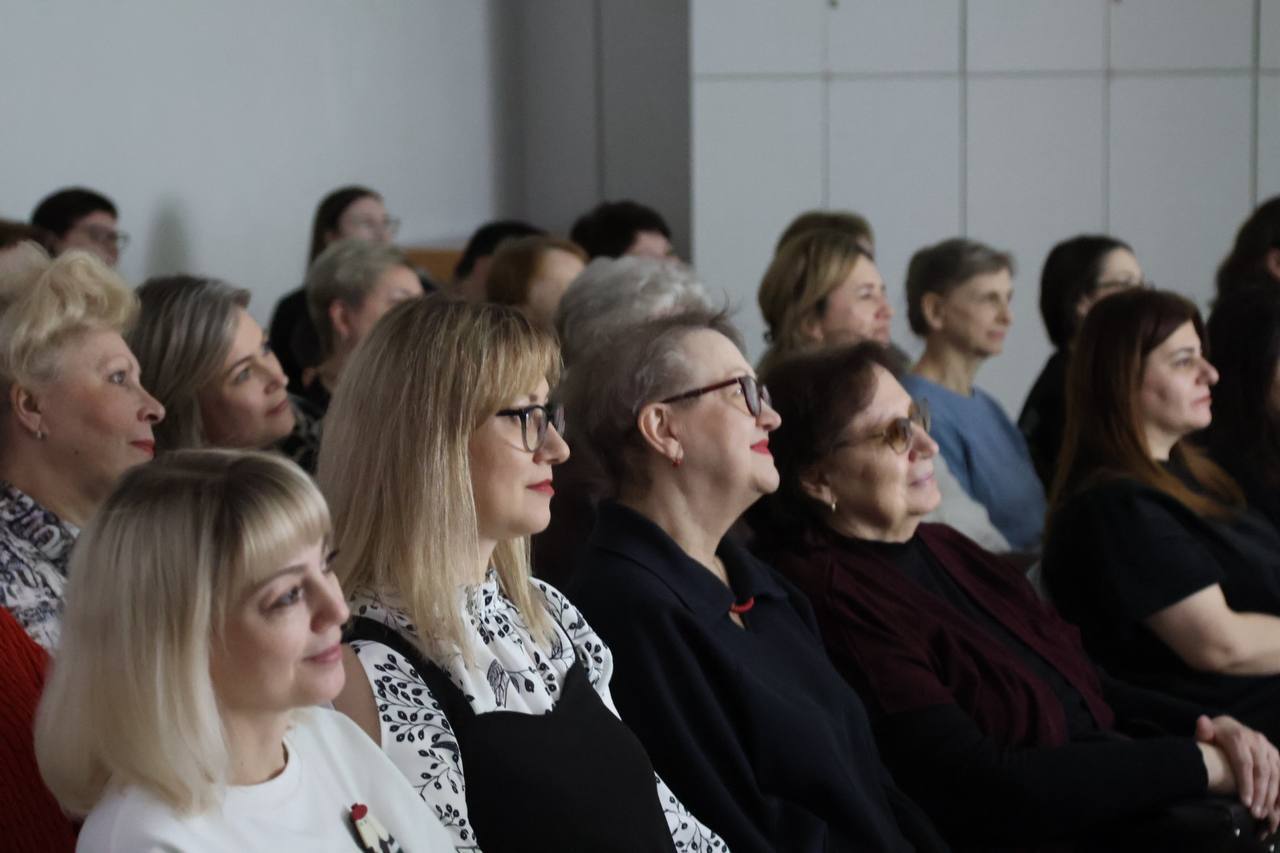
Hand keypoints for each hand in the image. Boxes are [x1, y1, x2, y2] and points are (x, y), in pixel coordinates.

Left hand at [1196, 714, 1279, 833]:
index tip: (1245, 803)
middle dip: (1260, 795)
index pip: (1244, 763)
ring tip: (1263, 814)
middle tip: (1255, 814)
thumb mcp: (1205, 734)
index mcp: (1238, 736)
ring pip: (1275, 774)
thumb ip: (1203, 731)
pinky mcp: (1275, 754)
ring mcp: (1268, 748)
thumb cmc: (1213, 737)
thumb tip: (1202, 722)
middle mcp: (1257, 740)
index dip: (1246, 784)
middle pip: (1262, 771)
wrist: (1227, 727)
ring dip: (1271, 796)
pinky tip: (1276, 808)